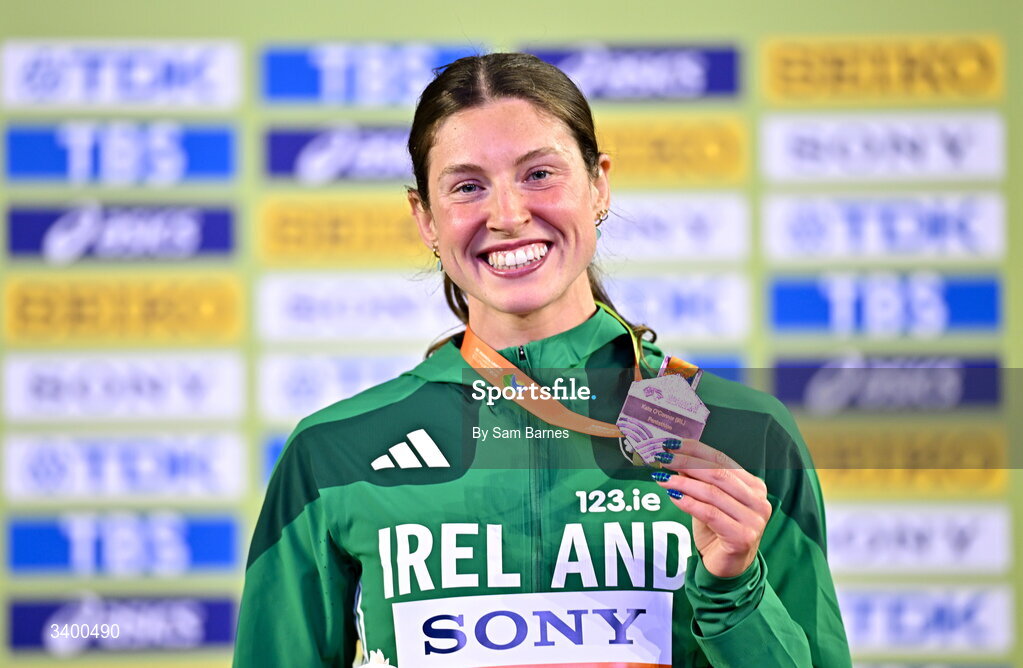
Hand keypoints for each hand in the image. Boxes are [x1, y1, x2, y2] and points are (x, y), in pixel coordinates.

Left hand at [651, 439, 771, 577]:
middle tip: (662, 458)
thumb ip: (697, 480)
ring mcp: (754, 520)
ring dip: (682, 483)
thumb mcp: (708, 500)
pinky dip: (689, 503)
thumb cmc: (718, 529)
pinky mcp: (743, 537)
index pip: (722, 459)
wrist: (728, 567)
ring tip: (661, 477)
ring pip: (712, 493)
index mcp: (754, 485)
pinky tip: (673, 496)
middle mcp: (759, 500)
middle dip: (686, 463)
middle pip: (717, 474)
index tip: (670, 444)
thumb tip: (674, 458)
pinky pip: (710, 514)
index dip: (694, 450)